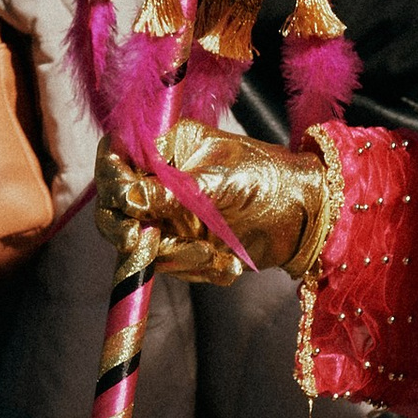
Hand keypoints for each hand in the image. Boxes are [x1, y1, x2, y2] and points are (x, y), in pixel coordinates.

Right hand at [94, 126, 327, 281]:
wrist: (307, 215)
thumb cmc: (267, 177)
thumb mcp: (218, 180)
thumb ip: (172, 192)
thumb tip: (126, 198)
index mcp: (168, 148)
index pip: (117, 156)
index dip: (110, 176)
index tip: (121, 199)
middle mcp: (162, 182)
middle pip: (116, 206)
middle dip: (123, 227)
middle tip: (135, 241)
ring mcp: (173, 216)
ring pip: (147, 244)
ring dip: (179, 256)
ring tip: (215, 254)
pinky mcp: (188, 246)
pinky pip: (177, 266)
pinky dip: (202, 269)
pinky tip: (231, 264)